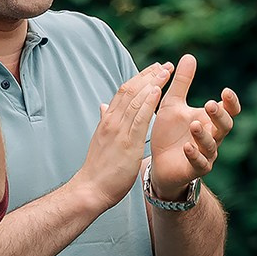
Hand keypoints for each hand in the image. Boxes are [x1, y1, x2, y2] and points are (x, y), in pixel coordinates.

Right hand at [73, 62, 174, 208]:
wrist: (90, 189)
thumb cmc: (99, 168)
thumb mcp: (101, 140)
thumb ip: (105, 122)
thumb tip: (103, 106)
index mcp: (107, 120)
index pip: (124, 92)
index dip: (140, 79)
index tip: (155, 70)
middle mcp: (111, 121)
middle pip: (130, 91)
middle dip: (148, 76)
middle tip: (165, 66)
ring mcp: (118, 131)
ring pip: (135, 100)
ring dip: (151, 84)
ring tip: (165, 72)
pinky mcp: (126, 143)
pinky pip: (139, 119)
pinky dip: (148, 103)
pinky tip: (158, 92)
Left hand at [148, 54, 242, 196]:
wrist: (158, 163)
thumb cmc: (169, 132)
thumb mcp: (172, 104)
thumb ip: (182, 83)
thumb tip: (189, 56)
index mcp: (210, 120)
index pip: (230, 110)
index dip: (231, 102)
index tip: (225, 91)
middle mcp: (213, 137)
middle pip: (225, 126)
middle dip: (219, 116)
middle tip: (209, 104)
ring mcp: (206, 154)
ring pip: (212, 145)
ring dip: (204, 135)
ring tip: (194, 124)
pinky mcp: (195, 169)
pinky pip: (200, 164)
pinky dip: (195, 155)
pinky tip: (187, 146)